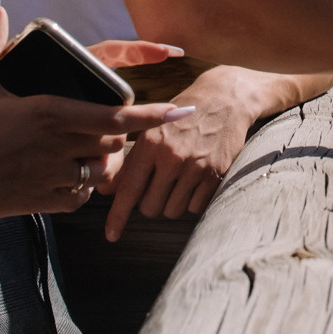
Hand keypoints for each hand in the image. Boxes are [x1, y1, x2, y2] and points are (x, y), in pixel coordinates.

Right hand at [0, 0, 192, 227]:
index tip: (180, 110)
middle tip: (104, 123)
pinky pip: (82, 196)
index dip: (153, 114)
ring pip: (102, 169)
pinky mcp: (45, 202)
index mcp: (50, 113)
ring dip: (102, 158)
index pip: (116, 114)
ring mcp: (54, 177)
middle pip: (114, 139)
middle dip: (118, 131)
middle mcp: (58, 146)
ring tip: (85, 148)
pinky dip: (82, 186)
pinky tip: (66, 174)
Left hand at [101, 64, 278, 240]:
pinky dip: (192, 200)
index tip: (111, 235)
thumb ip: (130, 162)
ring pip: (172, 210)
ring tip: (178, 180)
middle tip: (158, 185)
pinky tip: (195, 180)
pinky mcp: (216, 174)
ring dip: (172, 203)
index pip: (129, 189)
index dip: (118, 215)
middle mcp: (171, 157)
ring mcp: (195, 167)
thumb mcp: (152, 130)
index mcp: (150, 144)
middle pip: (150, 207)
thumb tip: (107, 191)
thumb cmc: (182, 115)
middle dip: (150, 202)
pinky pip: (195, 207)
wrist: (225, 99)